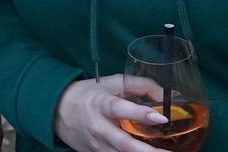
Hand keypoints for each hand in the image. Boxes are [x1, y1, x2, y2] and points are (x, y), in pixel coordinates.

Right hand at [53, 76, 170, 151]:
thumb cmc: (89, 94)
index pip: (120, 109)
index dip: (140, 114)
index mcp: (101, 104)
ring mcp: (97, 145)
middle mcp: (99, 127)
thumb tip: (169, 95)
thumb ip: (141, 86)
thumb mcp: (113, 83)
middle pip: (124, 144)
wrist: (59, 111)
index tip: (161, 118)